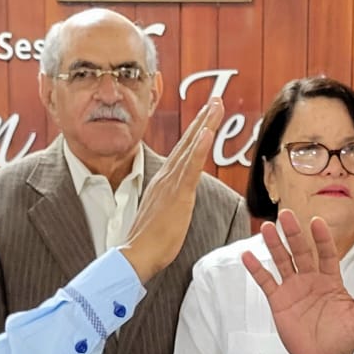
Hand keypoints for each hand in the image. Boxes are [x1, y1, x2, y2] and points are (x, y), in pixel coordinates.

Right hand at [121, 98, 225, 282]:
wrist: (137, 254)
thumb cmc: (150, 241)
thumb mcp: (164, 214)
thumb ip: (170, 202)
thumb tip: (177, 200)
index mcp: (165, 182)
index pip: (184, 152)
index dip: (196, 131)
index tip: (207, 114)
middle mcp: (167, 177)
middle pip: (188, 143)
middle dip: (203, 120)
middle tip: (216, 100)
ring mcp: (172, 184)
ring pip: (191, 148)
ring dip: (205, 125)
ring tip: (216, 106)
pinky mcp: (178, 195)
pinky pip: (191, 168)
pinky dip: (199, 149)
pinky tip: (207, 133)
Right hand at [239, 210, 353, 353]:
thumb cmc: (344, 340)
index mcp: (331, 281)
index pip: (326, 254)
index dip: (322, 238)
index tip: (316, 222)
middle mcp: (311, 280)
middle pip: (301, 251)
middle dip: (294, 233)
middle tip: (287, 214)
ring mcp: (293, 289)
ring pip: (282, 261)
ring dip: (274, 245)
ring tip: (267, 228)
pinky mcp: (279, 301)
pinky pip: (266, 282)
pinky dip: (256, 269)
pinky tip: (247, 256)